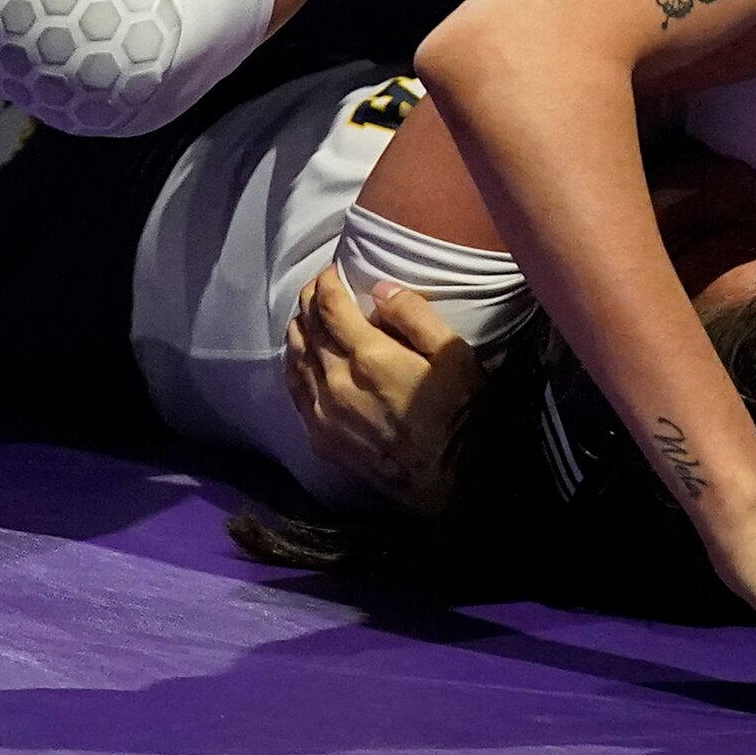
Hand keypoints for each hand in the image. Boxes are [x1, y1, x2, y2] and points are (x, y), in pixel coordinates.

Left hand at [283, 268, 484, 515]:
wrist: (454, 483)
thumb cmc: (461, 414)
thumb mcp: (454, 355)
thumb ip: (415, 316)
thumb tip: (378, 288)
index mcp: (370, 358)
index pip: (330, 306)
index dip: (326, 282)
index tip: (332, 271)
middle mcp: (337, 384)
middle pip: (307, 329)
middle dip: (310, 301)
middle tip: (319, 288)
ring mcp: (324, 415)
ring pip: (295, 359)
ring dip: (298, 331)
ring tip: (308, 317)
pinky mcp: (322, 440)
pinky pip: (295, 393)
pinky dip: (294, 366)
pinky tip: (301, 359)